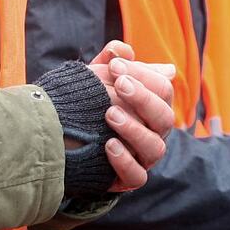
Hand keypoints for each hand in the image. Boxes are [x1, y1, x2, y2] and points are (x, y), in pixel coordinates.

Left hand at [88, 41, 175, 190]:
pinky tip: (108, 146)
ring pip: (155, 147)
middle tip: (119, 85)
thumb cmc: (88, 104)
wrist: (64, 139)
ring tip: (110, 115)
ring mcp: (143, 157)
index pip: (163, 88)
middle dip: (143, 98)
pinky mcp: (128, 179)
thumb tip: (121, 50)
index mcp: (152, 106)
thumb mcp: (96, 80)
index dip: (142, 75)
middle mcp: (153, 133)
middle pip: (165, 117)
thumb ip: (108, 62)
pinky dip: (125, 162)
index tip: (115, 66)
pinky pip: (138, 177)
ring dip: (134, 129)